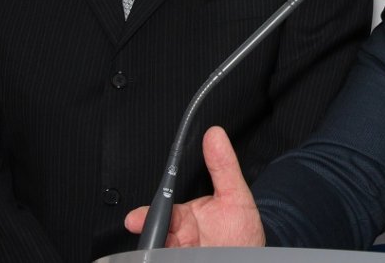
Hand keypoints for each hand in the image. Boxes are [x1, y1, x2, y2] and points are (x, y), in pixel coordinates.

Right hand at [125, 126, 266, 246]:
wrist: (249, 258)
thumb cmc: (242, 231)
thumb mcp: (235, 194)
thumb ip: (223, 166)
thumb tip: (215, 134)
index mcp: (185, 217)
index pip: (162, 209)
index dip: (147, 214)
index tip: (135, 217)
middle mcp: (177, 235)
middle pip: (154, 232)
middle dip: (148, 233)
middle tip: (145, 233)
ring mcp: (178, 251)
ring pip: (157, 248)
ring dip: (156, 247)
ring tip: (163, 247)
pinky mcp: (181, 260)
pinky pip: (164, 258)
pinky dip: (163, 256)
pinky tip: (169, 253)